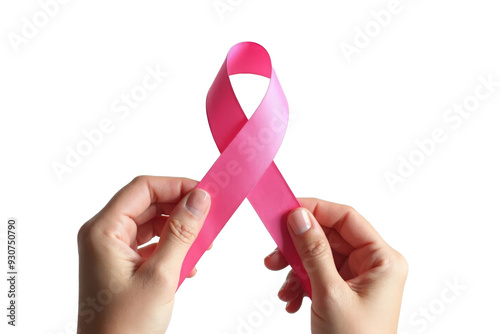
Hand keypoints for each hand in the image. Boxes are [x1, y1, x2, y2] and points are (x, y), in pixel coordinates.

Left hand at [77, 176, 210, 333]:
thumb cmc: (124, 326)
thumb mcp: (161, 275)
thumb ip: (181, 232)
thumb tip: (200, 198)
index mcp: (103, 231)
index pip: (143, 188)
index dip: (176, 185)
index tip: (206, 193)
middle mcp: (104, 235)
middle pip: (149, 204)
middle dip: (182, 209)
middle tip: (211, 215)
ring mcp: (112, 250)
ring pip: (153, 223)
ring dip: (181, 230)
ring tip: (205, 242)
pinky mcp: (123, 264)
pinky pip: (151, 243)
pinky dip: (173, 248)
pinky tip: (190, 263)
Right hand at [264, 198, 407, 333]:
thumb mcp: (330, 294)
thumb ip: (314, 252)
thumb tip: (299, 217)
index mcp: (383, 260)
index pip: (346, 218)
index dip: (315, 209)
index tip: (285, 209)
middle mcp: (372, 265)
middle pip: (329, 237)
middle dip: (298, 245)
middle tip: (274, 251)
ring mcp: (357, 280)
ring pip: (319, 256)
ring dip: (295, 268)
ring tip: (280, 283)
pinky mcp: (343, 292)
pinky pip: (317, 274)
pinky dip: (299, 283)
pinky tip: (290, 299)